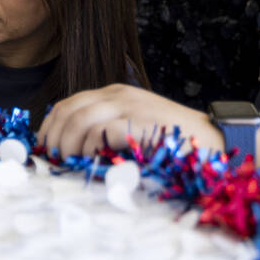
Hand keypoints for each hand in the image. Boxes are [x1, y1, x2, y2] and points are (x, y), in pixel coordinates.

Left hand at [38, 83, 219, 157]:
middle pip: (67, 111)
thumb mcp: (135, 128)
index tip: (44, 152)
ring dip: (68, 146)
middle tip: (53, 163)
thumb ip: (107, 131)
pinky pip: (102, 132)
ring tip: (70, 165)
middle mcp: (119, 95)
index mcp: (114, 94)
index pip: (67, 104)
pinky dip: (90, 149)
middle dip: (53, 140)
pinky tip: (93, 163)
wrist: (215, 140)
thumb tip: (72, 153)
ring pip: (79, 120)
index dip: (48, 128)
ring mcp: (131, 107)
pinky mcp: (141, 122)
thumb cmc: (174, 143)